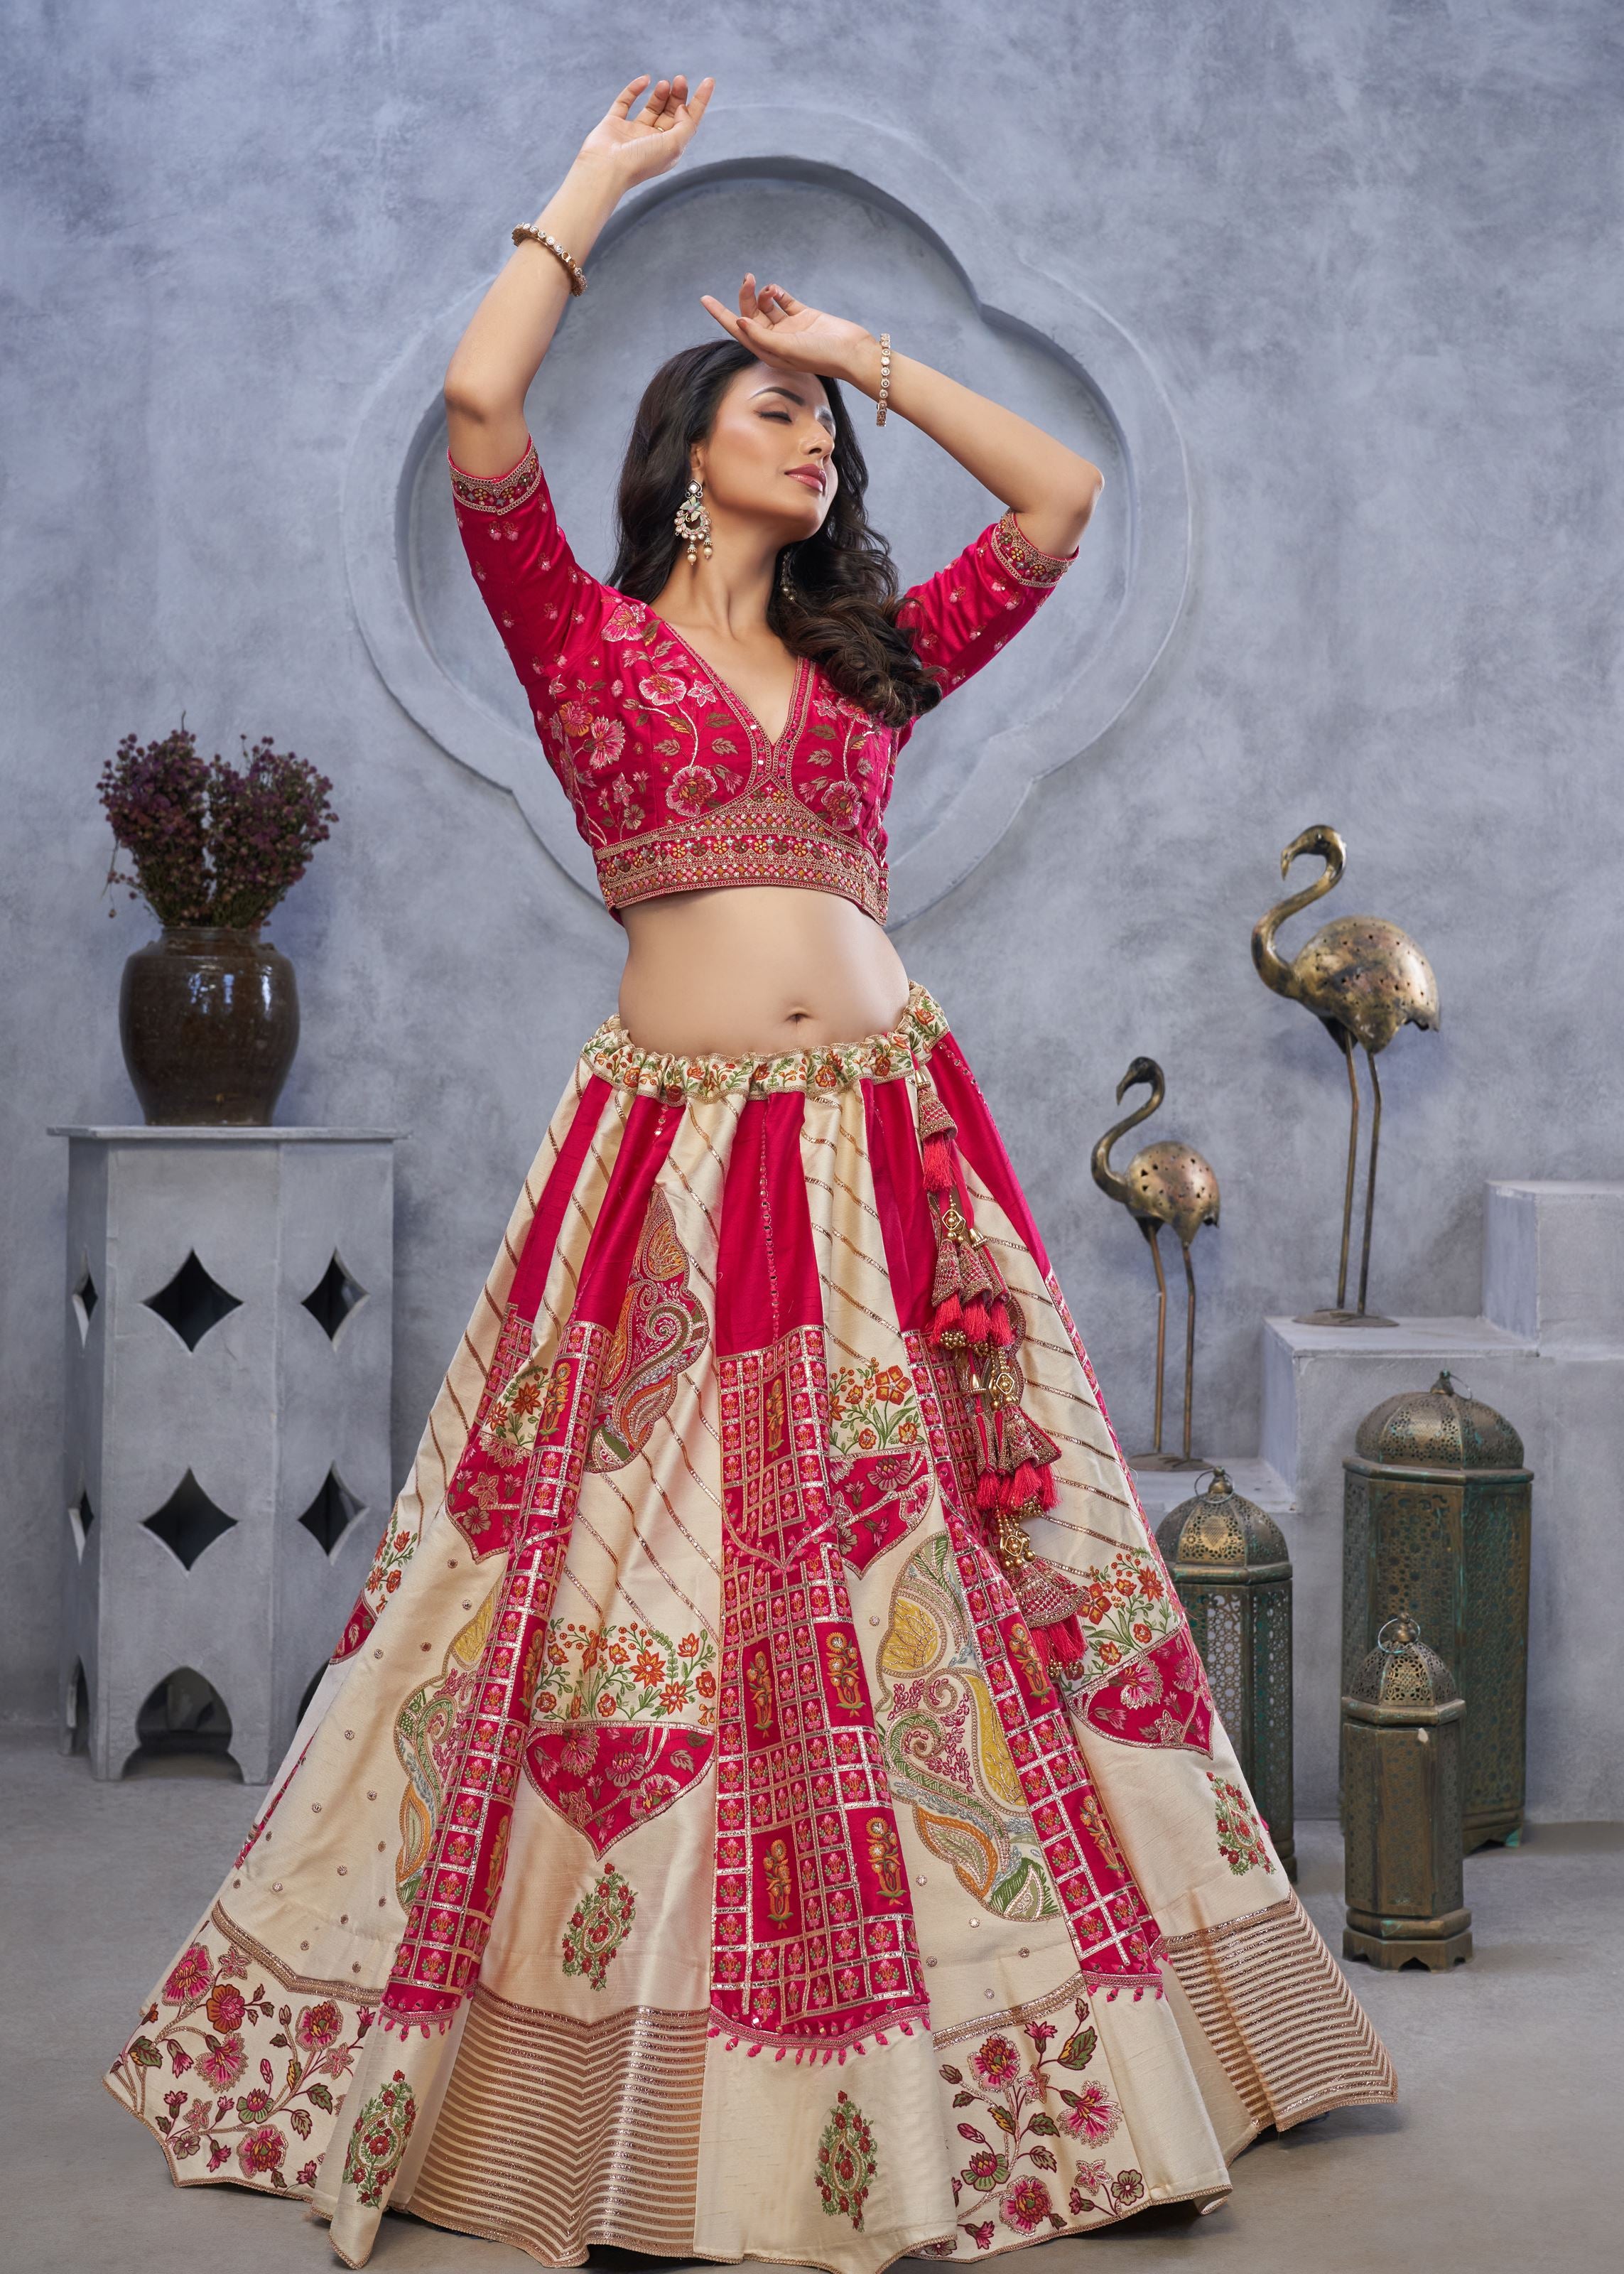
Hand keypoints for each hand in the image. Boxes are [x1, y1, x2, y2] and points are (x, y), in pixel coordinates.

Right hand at [578, 72, 713, 188]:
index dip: (700, 102)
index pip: (688, 122)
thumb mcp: (674, 145)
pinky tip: (644, 80)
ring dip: (660, 94)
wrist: (606, 169)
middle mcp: (652, 142)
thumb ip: (686, 125)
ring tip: (665, 84)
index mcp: (669, 149)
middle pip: (671, 113)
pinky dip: (634, 89)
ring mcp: (632, 133)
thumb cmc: (641, 161)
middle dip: (678, 95)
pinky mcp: (614, 124)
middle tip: (680, 79)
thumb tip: (683, 107)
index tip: (708, 80)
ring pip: (651, 108)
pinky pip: (625, 102)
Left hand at [700, 278, 876, 385]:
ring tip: (766, 287)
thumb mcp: (787, 348)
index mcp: (768, 352)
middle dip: (745, 297)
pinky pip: (784, 302)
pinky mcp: (804, 316)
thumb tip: (740, 322)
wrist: (852, 352)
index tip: (705, 299)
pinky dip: (777, 293)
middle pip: (751, 316)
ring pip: (766, 307)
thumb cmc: (821, 356)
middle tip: (748, 278)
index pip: (738, 331)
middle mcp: (776, 341)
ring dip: (762, 294)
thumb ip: (762, 336)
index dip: (721, 315)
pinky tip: (775, 289)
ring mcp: (790, 328)